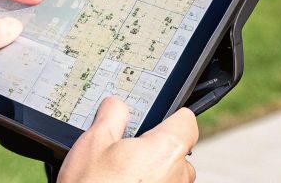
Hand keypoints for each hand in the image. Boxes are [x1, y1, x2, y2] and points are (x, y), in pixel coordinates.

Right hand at [60, 97, 198, 182]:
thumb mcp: (93, 143)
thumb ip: (112, 115)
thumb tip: (117, 105)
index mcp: (168, 149)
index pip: (186, 120)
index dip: (169, 116)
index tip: (153, 120)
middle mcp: (179, 174)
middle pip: (178, 150)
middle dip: (154, 149)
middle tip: (124, 153)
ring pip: (169, 175)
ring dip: (151, 173)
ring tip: (119, 177)